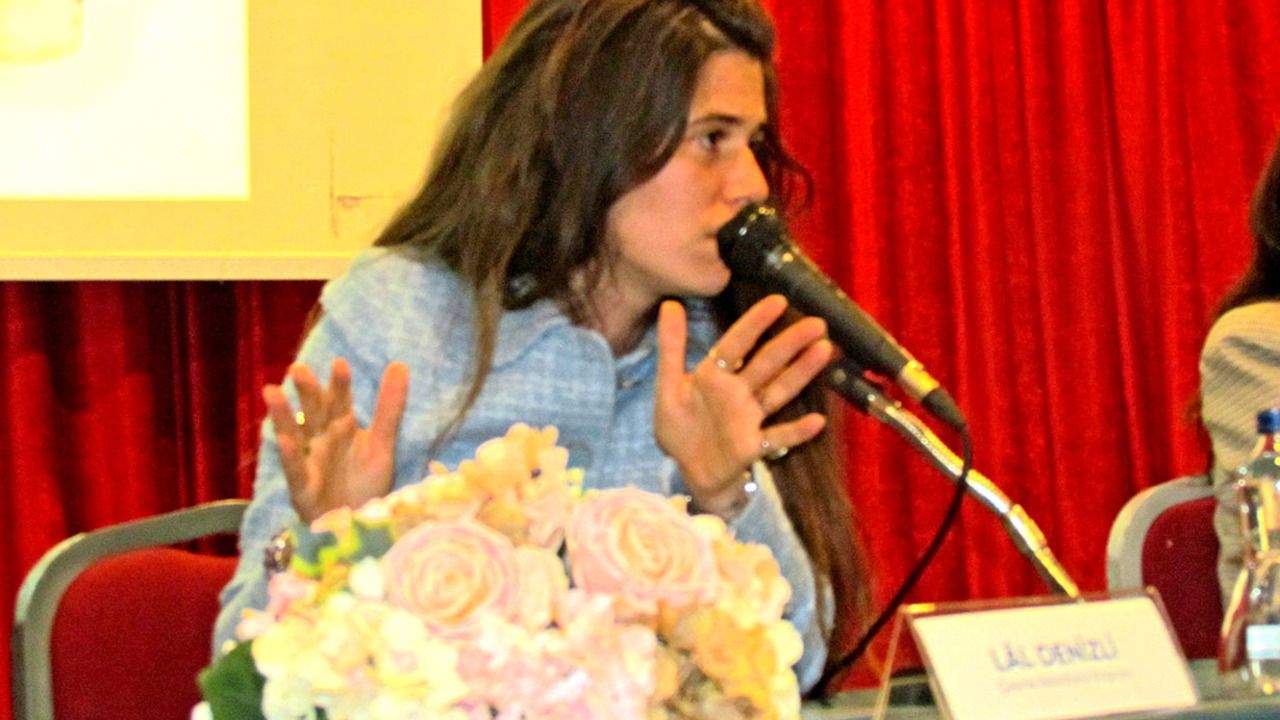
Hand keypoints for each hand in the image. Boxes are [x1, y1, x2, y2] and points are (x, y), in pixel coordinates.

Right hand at [262, 358, 408, 522]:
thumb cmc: (365, 481)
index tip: (340, 363)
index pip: (339, 401)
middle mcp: (321, 441)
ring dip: (283, 415)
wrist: (356, 523)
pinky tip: (283, 440)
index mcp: (340, 428)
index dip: (340, 385)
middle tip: (298, 369)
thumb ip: (389, 407)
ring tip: (272, 392)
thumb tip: (400, 364)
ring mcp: (309, 462)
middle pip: (313, 413)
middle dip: (306, 392)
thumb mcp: (382, 443)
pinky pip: (295, 469)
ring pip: (294, 435)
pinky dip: (289, 455)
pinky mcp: (303, 488)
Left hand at [654, 295, 831, 515]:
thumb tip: (670, 304)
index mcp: (716, 375)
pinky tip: (818, 421)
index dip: (755, 323)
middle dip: (790, 342)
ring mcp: (749, 418)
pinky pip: (778, 436)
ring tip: (824, 350)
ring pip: (778, 391)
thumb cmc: (680, 426)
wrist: (687, 469)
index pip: (737, 343)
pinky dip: (796, 431)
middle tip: (817, 322)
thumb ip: (671, 348)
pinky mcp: (754, 445)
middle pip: (767, 363)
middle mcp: (738, 392)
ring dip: (801, 373)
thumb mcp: (668, 386)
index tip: (779, 300)